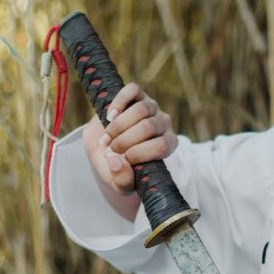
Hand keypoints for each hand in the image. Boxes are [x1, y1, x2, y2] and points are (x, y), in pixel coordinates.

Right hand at [82, 82, 177, 196]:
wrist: (106, 147)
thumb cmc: (119, 166)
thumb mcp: (120, 182)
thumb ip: (122, 180)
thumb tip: (116, 161)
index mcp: (168, 145)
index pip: (161, 146)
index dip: (139, 153)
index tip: (121, 159)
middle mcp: (164, 124)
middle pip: (149, 127)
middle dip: (125, 140)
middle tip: (110, 150)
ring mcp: (152, 107)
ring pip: (142, 109)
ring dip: (119, 125)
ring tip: (106, 138)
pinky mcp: (138, 94)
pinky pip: (133, 91)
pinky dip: (119, 102)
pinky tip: (109, 116)